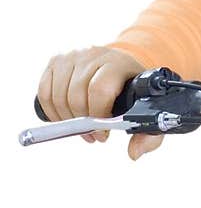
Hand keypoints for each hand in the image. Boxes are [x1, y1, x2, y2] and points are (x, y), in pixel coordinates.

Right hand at [36, 46, 164, 160]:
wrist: (121, 67)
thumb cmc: (132, 91)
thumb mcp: (146, 109)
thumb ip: (148, 134)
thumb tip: (134, 153)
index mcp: (118, 63)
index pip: (99, 89)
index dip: (99, 116)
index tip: (105, 132)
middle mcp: (94, 54)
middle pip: (76, 96)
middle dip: (83, 123)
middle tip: (94, 134)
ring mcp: (72, 56)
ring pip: (58, 96)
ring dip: (68, 120)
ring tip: (83, 128)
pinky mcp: (56, 62)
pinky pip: (44, 93)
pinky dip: (53, 112)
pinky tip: (67, 119)